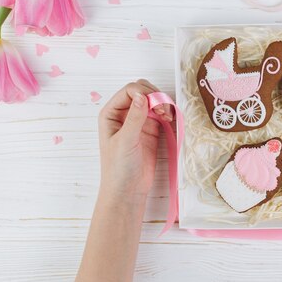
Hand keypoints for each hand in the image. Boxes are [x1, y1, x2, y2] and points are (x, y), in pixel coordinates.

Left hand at [98, 79, 172, 199]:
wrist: (128, 190)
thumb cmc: (118, 168)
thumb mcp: (125, 141)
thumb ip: (134, 118)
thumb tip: (142, 96)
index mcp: (111, 114)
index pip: (129, 91)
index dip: (144, 93)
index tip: (155, 105)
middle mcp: (124, 114)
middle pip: (142, 91)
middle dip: (155, 96)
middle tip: (164, 110)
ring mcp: (138, 121)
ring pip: (153, 100)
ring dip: (163, 104)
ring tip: (168, 116)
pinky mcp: (151, 129)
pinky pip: (161, 113)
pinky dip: (168, 113)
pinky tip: (170, 120)